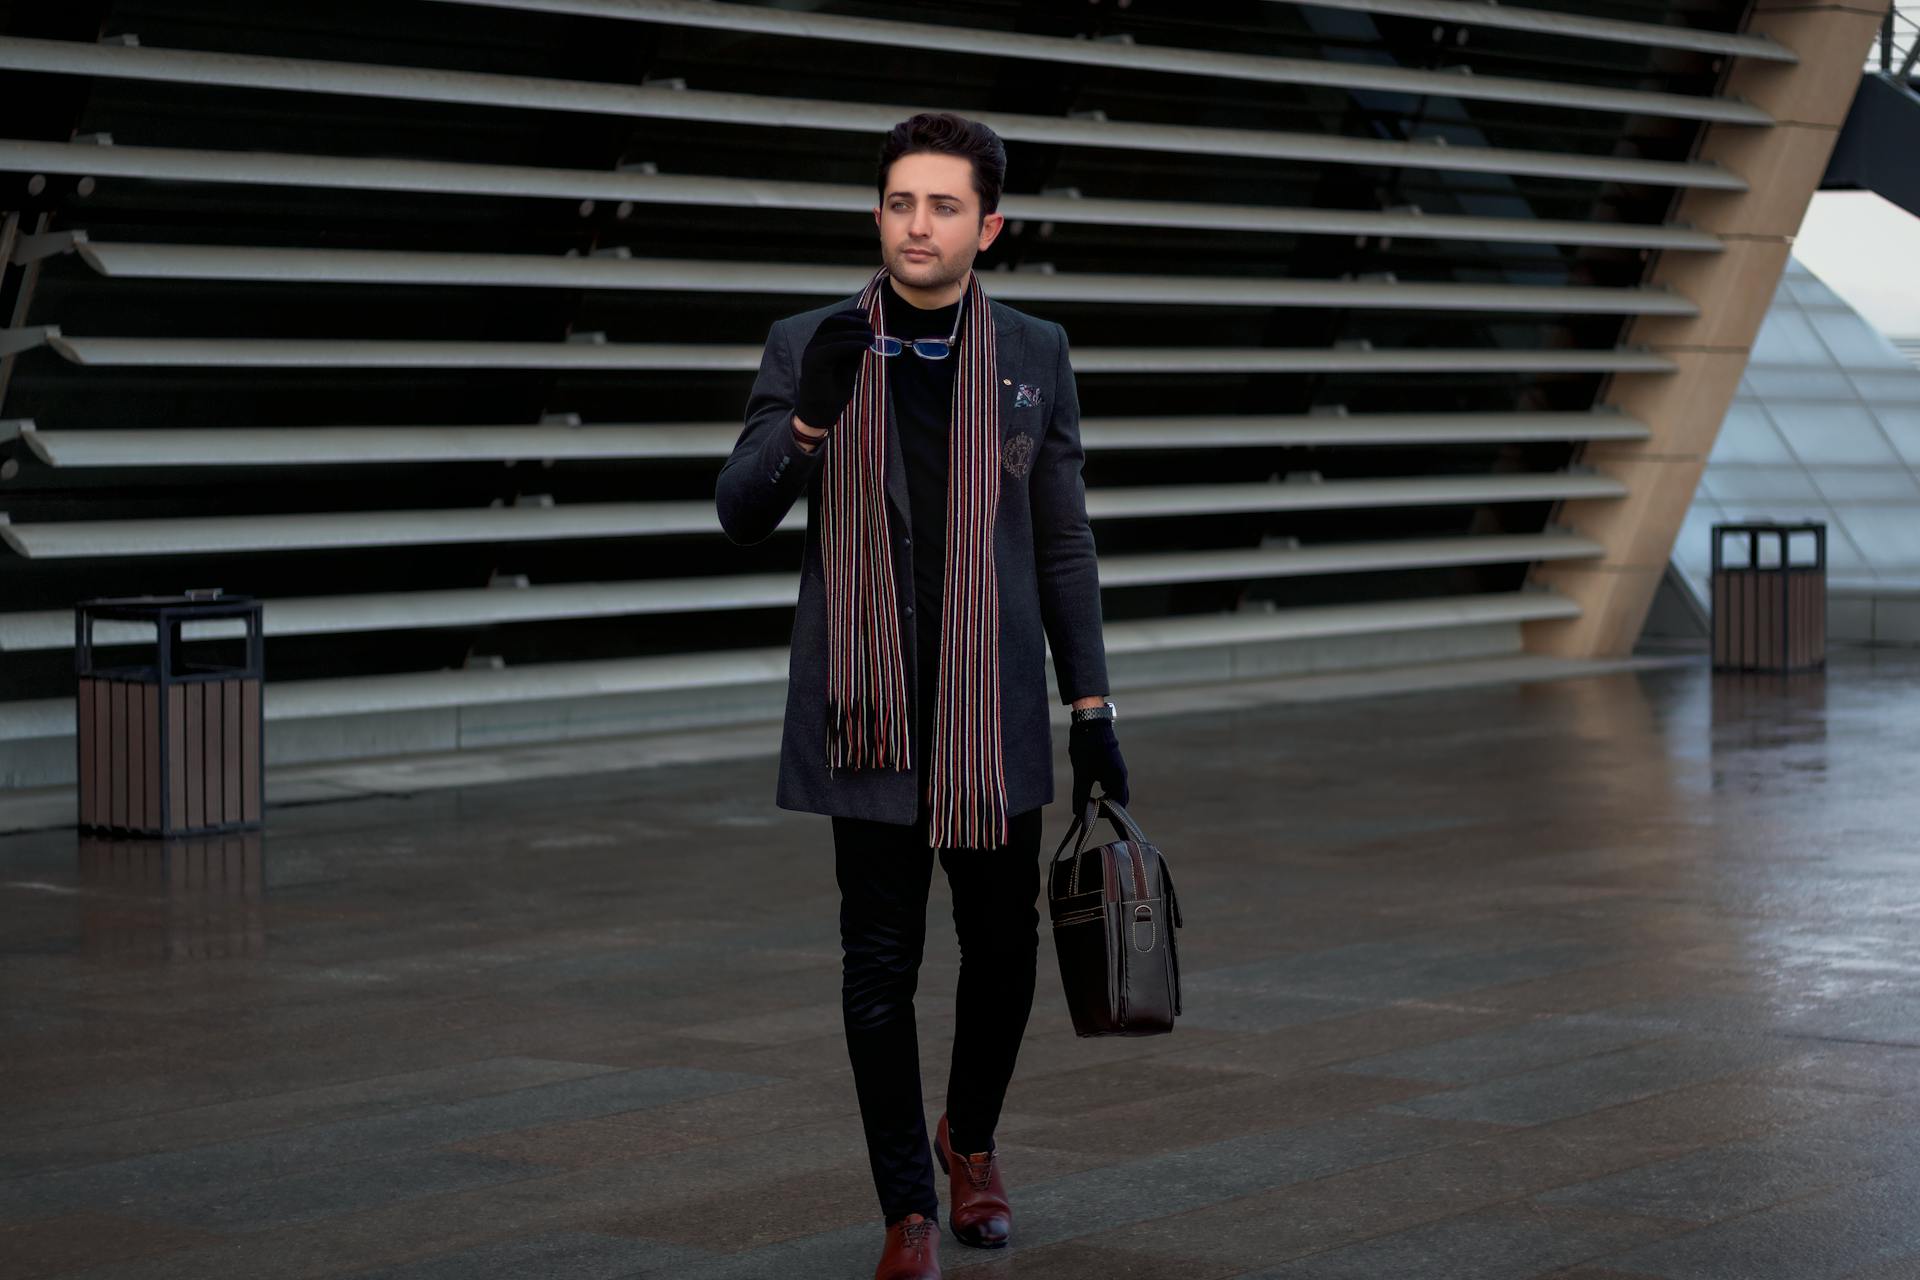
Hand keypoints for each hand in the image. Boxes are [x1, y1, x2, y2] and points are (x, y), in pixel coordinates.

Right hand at [793, 307, 873, 431]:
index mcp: (820, 346)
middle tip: (870, 327)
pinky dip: (850, 344)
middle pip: (831, 322)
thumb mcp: (848, 369)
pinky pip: (832, 347)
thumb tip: (867, 336)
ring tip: (871, 338)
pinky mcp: (813, 363)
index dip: (849, 315)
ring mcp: (811, 354)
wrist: (818, 415)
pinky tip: (865, 346)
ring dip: (855, 332)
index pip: (832, 322)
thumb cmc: (832, 394)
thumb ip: (853, 353)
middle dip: (853, 321)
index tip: (866, 315)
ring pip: (833, 333)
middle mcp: (813, 346)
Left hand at [1069, 718, 1128, 812]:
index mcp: (1118, 779)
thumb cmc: (1088, 748)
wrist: (1091, 722)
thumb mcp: (1081, 774)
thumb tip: (1078, 812)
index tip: (1094, 813)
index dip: (1108, 813)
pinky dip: (1104, 786)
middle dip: (1108, 806)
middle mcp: (1121, 774)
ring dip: (1105, 796)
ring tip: (1090, 798)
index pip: (1120, 804)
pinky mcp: (1113, 762)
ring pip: (1115, 788)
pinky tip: (1091, 784)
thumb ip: (1081, 794)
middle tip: (1093, 808)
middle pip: (1119, 797)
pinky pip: (1111, 779)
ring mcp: (1118, 768)